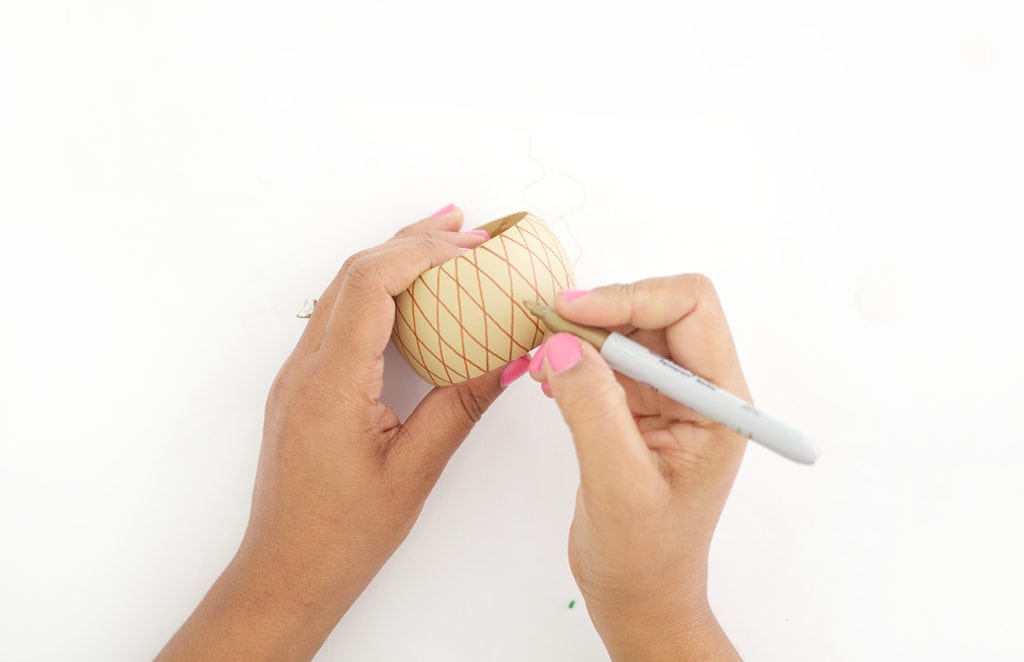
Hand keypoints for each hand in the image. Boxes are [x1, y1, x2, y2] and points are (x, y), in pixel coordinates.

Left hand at [158, 205, 531, 660]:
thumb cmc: (342, 534)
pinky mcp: (305, 385)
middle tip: (467, 229)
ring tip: (443, 240)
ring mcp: (299, 373)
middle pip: (354, 274)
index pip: (371, 284)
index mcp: (330, 383)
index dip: (423, 252)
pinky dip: (378, 292)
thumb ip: (461, 407)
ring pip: (343, 291)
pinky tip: (410, 295)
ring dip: (393, 259)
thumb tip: (508, 360)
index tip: (471, 246)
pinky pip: (339, 318)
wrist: (285, 571)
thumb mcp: (414, 471)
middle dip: (412, 241)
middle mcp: (305, 367)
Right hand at [528, 277, 747, 660]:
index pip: (690, 309)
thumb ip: (593, 410)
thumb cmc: (645, 556)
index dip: (631, 296)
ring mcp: (667, 399)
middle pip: (657, 311)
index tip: (572, 311)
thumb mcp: (618, 484)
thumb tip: (562, 344)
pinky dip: (574, 361)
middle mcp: (698, 391)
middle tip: (548, 328)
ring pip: (627, 332)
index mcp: (719, 404)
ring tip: (542, 359)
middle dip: (602, 312)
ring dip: (583, 336)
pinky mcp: (636, 411)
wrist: (639, 596)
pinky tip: (549, 379)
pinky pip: (606, 363)